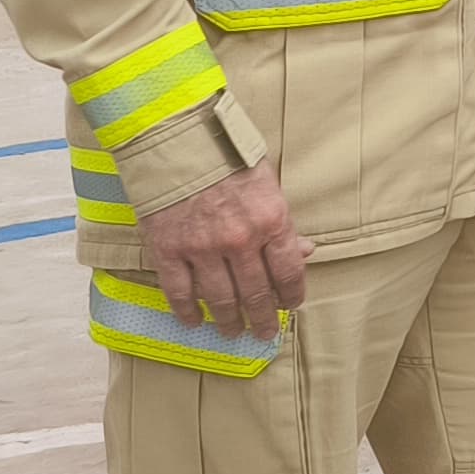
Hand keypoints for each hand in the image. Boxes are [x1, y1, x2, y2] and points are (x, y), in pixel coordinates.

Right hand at [139, 163, 309, 337]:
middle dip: (262, 318)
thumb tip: (305, 251)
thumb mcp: (268, 183)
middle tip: (263, 332)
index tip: (291, 306)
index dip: (292, 296)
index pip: (288, 272)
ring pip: (219, 299)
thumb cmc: (226, 158)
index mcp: (271, 221)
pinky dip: (187, 311)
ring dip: (227, 321)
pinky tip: (193, 320)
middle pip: (256, 294)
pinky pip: (179, 292)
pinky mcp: (169, 250)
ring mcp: (202, 248)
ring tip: (231, 332)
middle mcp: (240, 240)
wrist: (176, 141)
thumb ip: (283, 223)